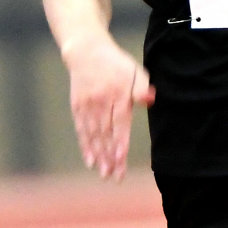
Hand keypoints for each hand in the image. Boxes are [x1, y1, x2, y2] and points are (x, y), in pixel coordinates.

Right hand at [65, 35, 154, 181]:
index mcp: (117, 94)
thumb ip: (142, 87)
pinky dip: (85, 146)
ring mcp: (87, 105)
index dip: (120, 142)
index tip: (121, 159)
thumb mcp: (134, 70)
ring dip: (99, 156)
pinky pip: (81, 130)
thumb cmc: (117, 64)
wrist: (87, 51)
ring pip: (93, 135)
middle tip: (114, 177)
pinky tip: (90, 161)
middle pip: (106, 134)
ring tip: (104, 174)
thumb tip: (150, 99)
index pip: (119, 122)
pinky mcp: (77, 107)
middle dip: (110, 157)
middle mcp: (100, 101)